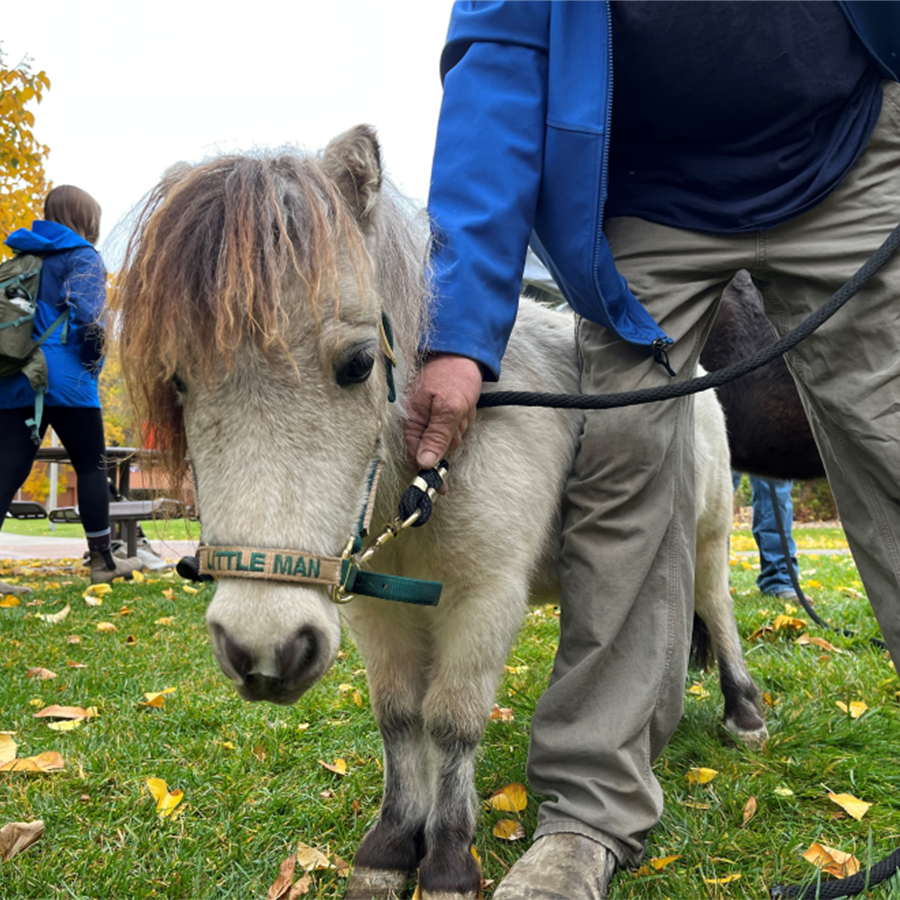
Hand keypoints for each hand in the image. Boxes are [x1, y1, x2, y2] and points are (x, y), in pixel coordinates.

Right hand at [403, 353, 482, 474]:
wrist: (462, 351)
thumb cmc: (454, 374)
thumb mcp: (450, 407)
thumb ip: (437, 436)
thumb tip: (424, 464)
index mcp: (412, 420)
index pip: (415, 457)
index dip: (429, 473)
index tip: (441, 488)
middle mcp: (416, 421)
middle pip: (435, 450)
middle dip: (452, 438)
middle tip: (459, 419)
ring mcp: (428, 417)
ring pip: (447, 439)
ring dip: (459, 427)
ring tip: (462, 407)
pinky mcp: (439, 413)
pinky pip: (453, 428)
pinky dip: (462, 420)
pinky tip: (464, 406)